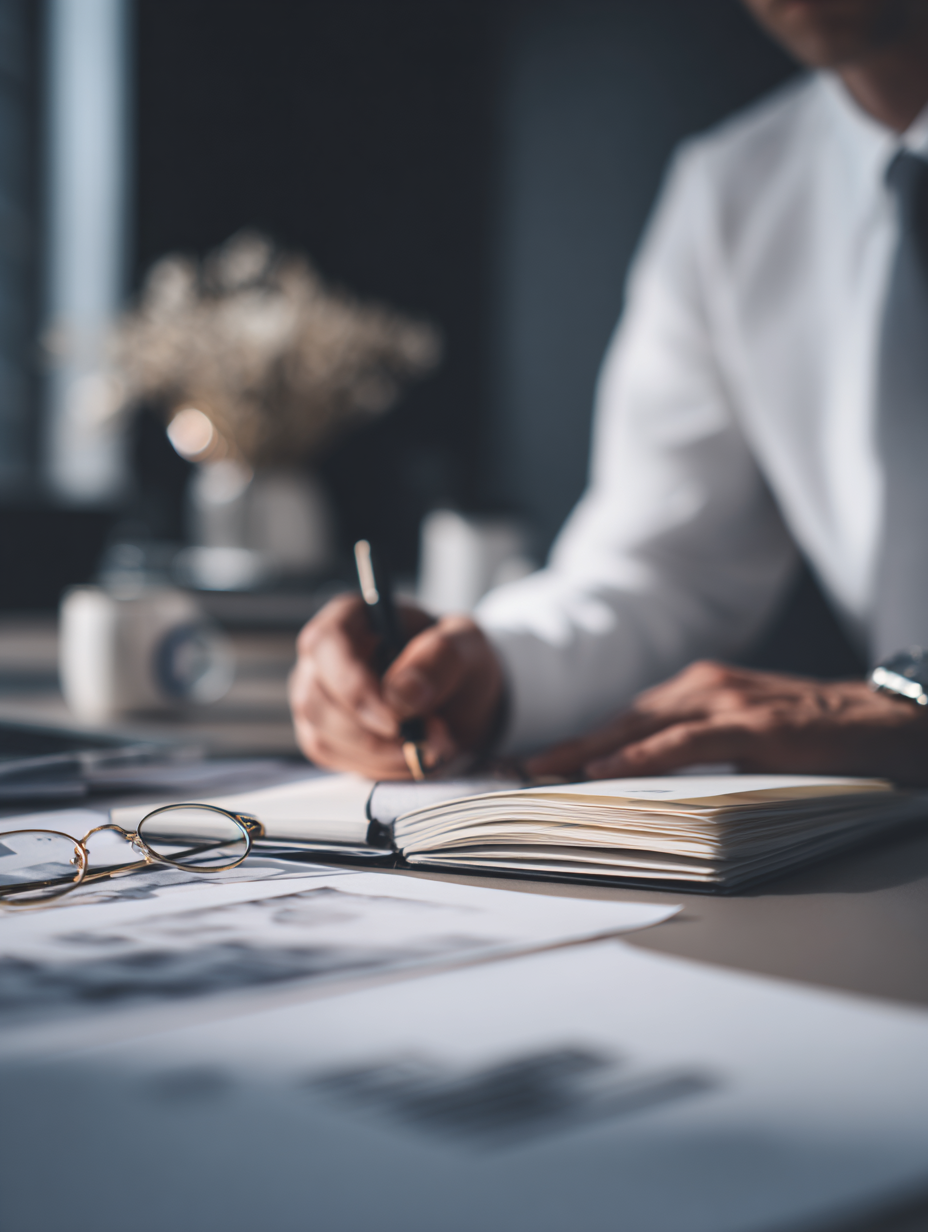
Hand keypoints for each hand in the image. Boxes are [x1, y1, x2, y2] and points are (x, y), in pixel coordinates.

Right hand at [289, 594, 504, 778]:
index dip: (354, 686)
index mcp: (351, 616)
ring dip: (380, 753)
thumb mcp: (466, 646)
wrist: (460, 698)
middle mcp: (323, 656)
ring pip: (322, 735)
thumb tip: (401, 694)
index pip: (326, 644)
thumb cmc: (455, 660)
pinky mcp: (323, 733)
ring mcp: (318, 696)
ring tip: (430, 744)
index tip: (395, 721)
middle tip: (431, 737)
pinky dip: (375, 766)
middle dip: (374, 732)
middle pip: (315, 698)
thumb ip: (440, 659)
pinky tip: (408, 755)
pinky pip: (332, 758)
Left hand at [524, 660, 927, 785]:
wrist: (886, 720)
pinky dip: (642, 756)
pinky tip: (607, 771)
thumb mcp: (743, 734)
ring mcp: (726, 702)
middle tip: (512, 774)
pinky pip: (684, 742)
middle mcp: (701, 688)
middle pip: (616, 720)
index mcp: (696, 690)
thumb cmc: (814, 733)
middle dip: (562, 748)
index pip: (621, 720)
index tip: (530, 766)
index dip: (574, 743)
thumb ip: (696, 746)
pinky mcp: (752, 725)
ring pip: (638, 727)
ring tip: (539, 776)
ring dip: (585, 751)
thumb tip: (642, 782)